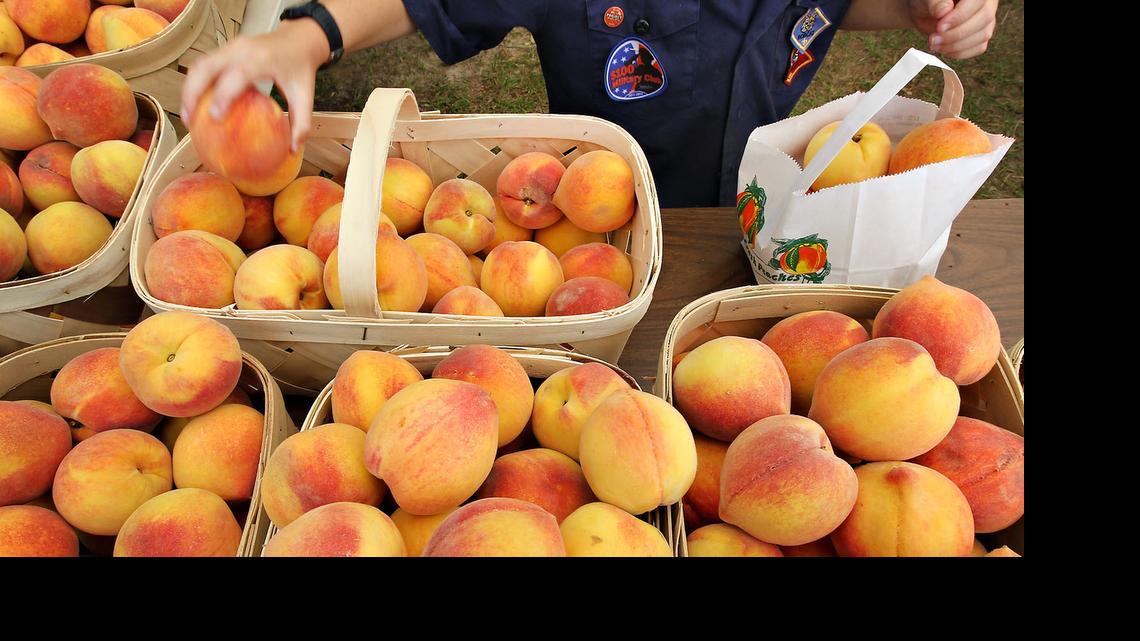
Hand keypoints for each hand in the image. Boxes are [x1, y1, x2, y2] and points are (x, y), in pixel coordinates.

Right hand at [180, 20, 329, 151]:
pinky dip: (196, 83)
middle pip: (206, 66)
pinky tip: (196, 105)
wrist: (298, 38)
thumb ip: (302, 122)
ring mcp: (230, 47)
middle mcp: (242, 49)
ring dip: (189, 89)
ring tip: (188, 116)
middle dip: (192, 93)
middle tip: (190, 121)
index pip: (237, 74)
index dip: (222, 94)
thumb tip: (294, 149)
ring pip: (199, 65)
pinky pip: (204, 65)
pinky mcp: (225, 49)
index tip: (215, 117)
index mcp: (262, 58)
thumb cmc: (300, 67)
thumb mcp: (305, 94)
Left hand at [909, 0, 998, 58]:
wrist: (927, 13)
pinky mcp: (981, 36)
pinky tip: (945, 49)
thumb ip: (936, 3)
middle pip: (984, 18)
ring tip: (935, 44)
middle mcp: (986, 4)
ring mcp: (985, 20)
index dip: (960, 16)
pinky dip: (960, 52)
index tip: (940, 27)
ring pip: (983, 35)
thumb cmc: (929, 3)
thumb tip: (944, 11)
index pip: (977, 1)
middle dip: (956, 34)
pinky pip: (979, 47)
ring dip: (956, 45)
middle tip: (934, 38)